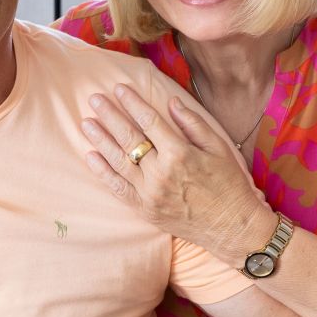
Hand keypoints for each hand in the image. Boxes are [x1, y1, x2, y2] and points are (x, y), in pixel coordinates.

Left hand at [80, 85, 272, 256]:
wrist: (231, 227)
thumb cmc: (229, 185)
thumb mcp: (219, 149)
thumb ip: (193, 124)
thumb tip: (171, 101)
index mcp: (180, 154)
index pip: (149, 122)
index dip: (132, 103)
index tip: (118, 88)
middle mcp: (161, 173)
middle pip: (129, 138)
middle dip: (110, 116)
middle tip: (94, 99)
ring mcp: (150, 193)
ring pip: (118, 161)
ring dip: (100, 140)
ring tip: (86, 122)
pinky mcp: (145, 210)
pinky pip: (118, 188)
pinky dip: (102, 172)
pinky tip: (91, 156)